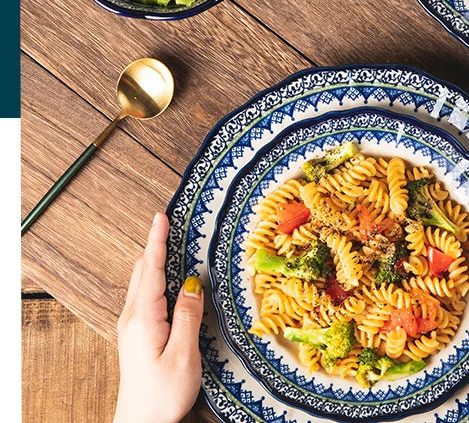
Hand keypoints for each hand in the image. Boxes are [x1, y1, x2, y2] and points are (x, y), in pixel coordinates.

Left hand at [114, 212, 203, 422]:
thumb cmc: (162, 395)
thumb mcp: (183, 355)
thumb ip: (188, 316)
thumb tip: (193, 284)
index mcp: (144, 318)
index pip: (151, 269)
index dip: (157, 240)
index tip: (160, 215)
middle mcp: (133, 318)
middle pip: (144, 271)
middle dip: (156, 244)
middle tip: (170, 223)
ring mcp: (133, 327)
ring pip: (144, 283)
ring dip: (155, 261)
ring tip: (170, 244)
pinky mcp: (137, 336)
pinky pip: (146, 296)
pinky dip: (156, 278)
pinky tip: (168, 280)